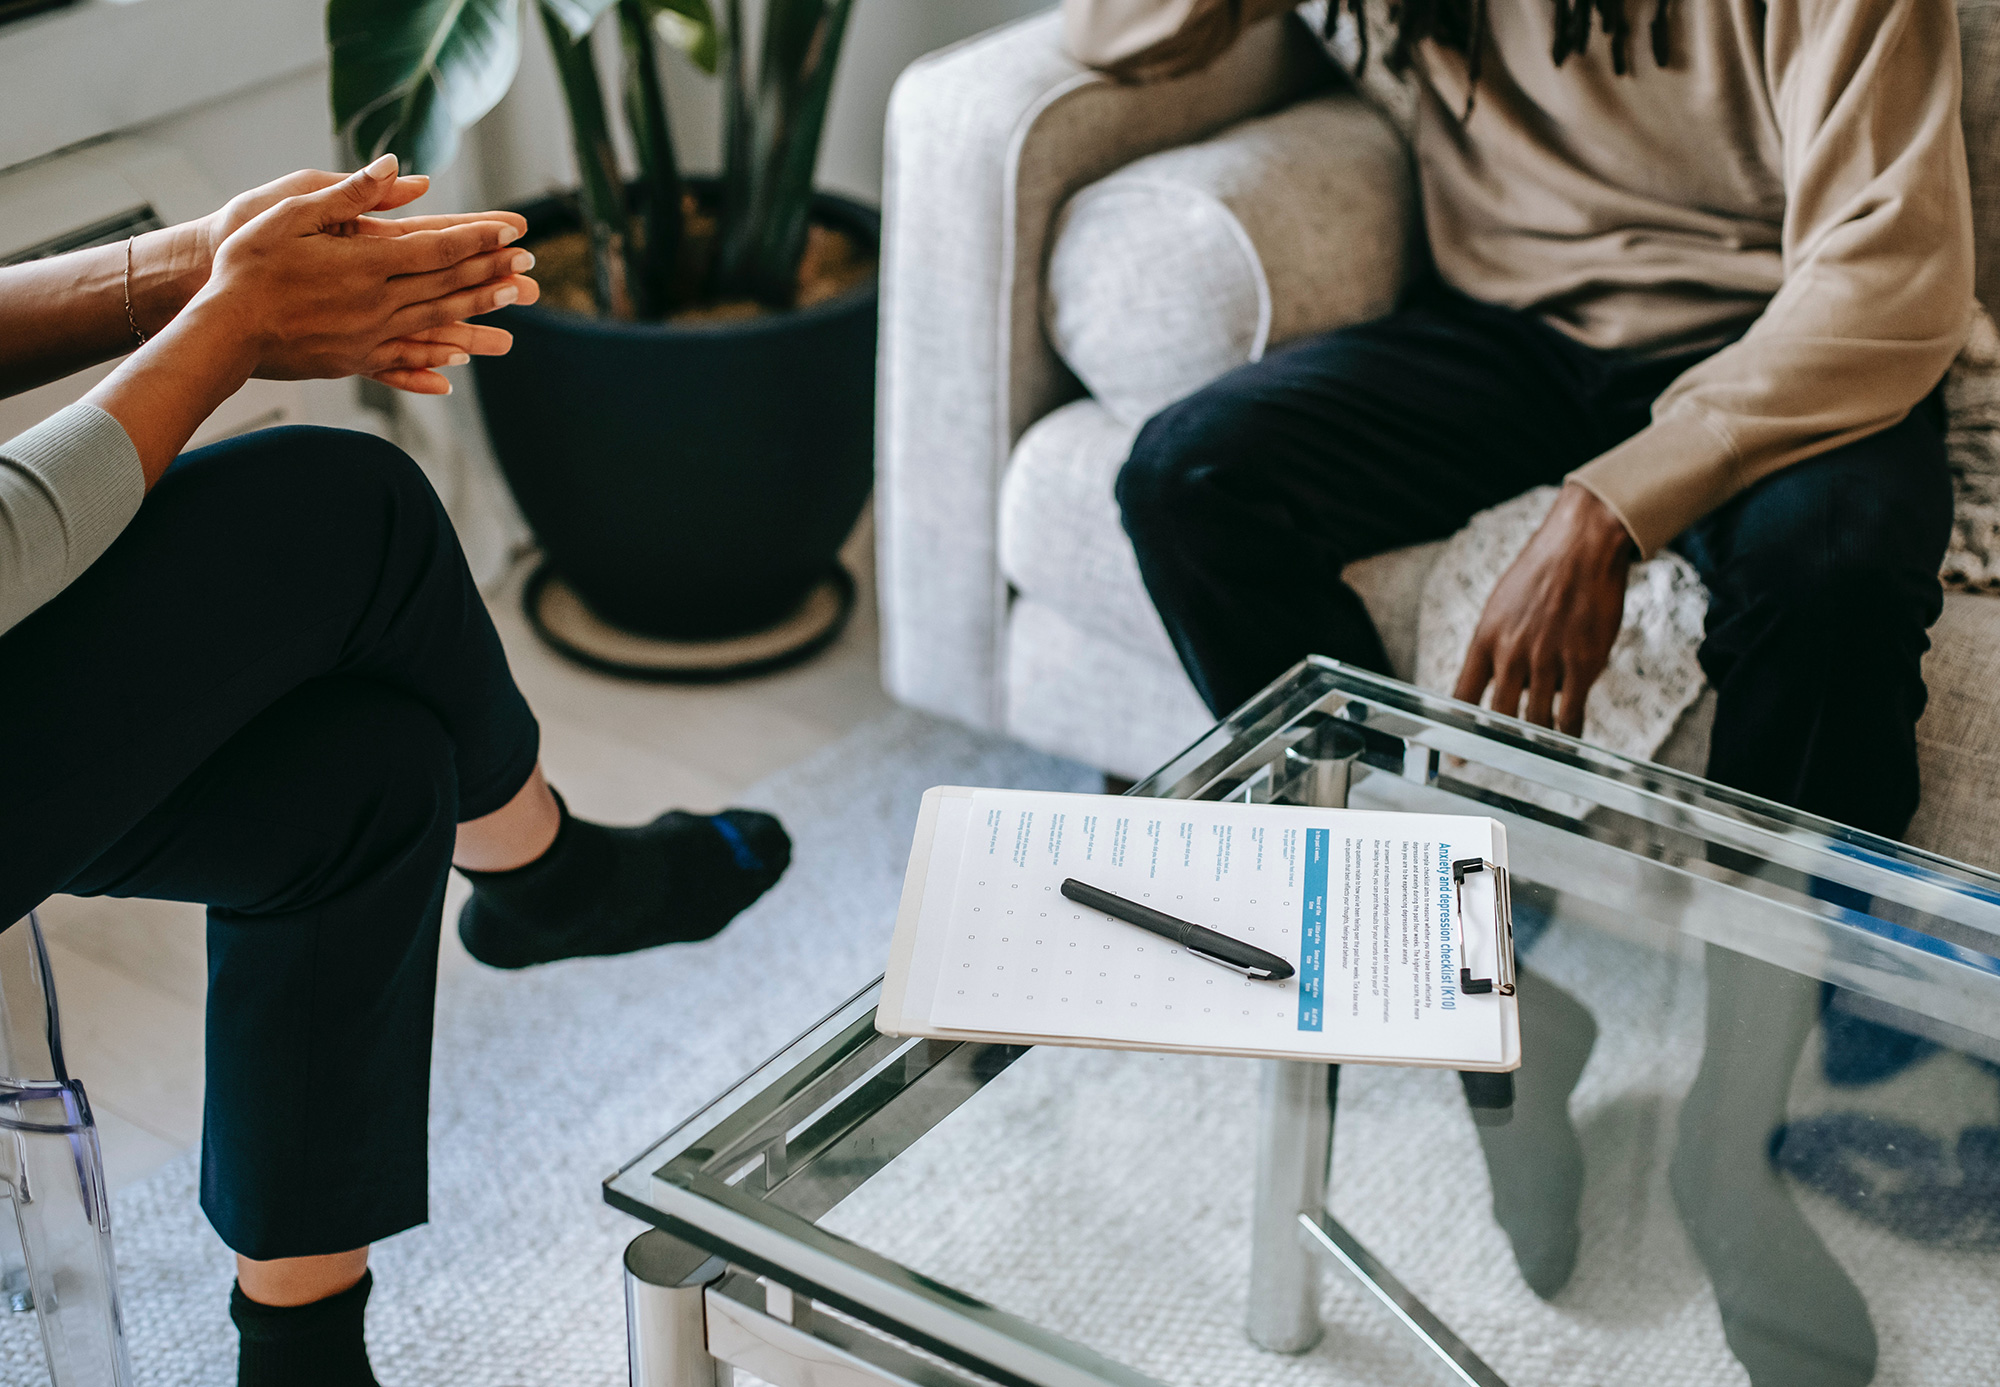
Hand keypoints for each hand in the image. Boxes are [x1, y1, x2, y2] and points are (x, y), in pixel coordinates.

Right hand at [186, 154, 538, 392]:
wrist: (221, 329)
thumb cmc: (247, 264)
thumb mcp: (291, 213)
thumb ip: (349, 193)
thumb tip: (396, 166)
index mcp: (366, 263)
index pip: (438, 247)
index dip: (480, 238)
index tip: (514, 230)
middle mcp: (377, 303)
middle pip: (448, 285)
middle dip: (492, 272)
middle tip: (530, 265)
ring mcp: (369, 335)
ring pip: (436, 321)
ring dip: (477, 309)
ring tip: (513, 301)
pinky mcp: (354, 360)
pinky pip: (405, 359)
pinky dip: (435, 358)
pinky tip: (458, 362)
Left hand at [1452, 483, 1636, 734]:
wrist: (1582, 545)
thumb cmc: (1541, 572)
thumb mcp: (1501, 605)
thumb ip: (1495, 643)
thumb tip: (1493, 678)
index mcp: (1485, 637)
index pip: (1463, 695)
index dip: (1459, 730)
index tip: (1457, 755)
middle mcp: (1511, 653)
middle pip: (1499, 716)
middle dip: (1500, 743)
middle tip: (1504, 761)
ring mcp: (1548, 660)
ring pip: (1537, 720)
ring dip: (1538, 740)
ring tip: (1540, 754)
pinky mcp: (1583, 663)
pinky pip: (1572, 712)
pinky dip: (1570, 733)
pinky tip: (1569, 741)